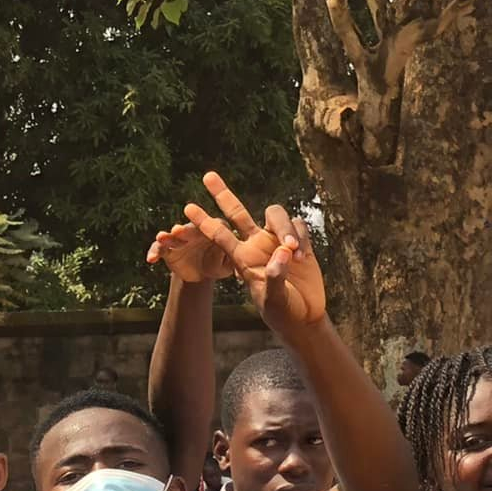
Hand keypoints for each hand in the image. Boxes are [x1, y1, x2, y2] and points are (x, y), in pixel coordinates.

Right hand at [145, 219, 232, 284]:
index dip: (207, 223)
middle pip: (190, 229)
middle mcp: (197, 230)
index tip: (203, 222)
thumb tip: (233, 257)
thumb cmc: (219, 265)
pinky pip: (160, 249)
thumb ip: (232, 260)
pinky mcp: (169, 249)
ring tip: (160, 238)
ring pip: (172, 236)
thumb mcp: (229, 265)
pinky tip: (151, 259)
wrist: (201, 272)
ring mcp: (180, 239)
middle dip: (183, 230)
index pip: (213, 225)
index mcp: (216, 229)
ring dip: (166, 237)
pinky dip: (154, 252)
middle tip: (176, 230)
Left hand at [183, 171, 324, 329]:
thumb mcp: (274, 299)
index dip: (205, 221)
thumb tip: (281, 253)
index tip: (187, 207)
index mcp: (242, 258)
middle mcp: (256, 244)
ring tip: (293, 250)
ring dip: (285, 228)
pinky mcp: (298, 240)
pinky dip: (303, 237)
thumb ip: (274, 278)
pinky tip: (304, 258)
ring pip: (276, 215)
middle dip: (222, 195)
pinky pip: (298, 225)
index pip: (220, 236)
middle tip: (207, 176)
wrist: (303, 314)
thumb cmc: (282, 310)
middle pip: (237, 212)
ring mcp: (276, 240)